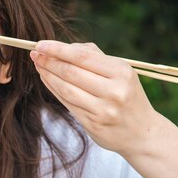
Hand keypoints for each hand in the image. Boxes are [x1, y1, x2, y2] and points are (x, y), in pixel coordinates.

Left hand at [30, 40, 161, 155]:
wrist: (143, 133)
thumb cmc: (127, 94)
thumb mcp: (121, 71)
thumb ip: (94, 56)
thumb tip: (63, 47)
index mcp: (121, 72)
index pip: (82, 57)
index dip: (58, 49)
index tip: (40, 44)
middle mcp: (114, 91)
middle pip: (71, 72)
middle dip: (49, 61)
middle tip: (35, 54)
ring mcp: (103, 110)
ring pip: (66, 89)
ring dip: (48, 75)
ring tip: (38, 65)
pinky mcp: (93, 124)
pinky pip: (67, 103)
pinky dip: (54, 89)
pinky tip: (47, 80)